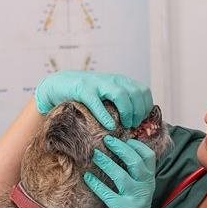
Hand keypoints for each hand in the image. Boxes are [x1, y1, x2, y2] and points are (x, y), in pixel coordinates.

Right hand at [34, 71, 153, 129]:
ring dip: (127, 112)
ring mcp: (98, 84)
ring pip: (121, 95)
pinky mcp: (83, 90)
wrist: (60, 85)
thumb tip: (138, 123)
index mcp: (121, 81)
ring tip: (124, 125)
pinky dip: (105, 116)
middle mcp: (112, 80)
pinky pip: (97, 103)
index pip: (143, 91)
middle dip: (138, 112)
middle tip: (133, 125)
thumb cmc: (87, 96)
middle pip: (136, 94)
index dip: (146, 107)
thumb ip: (122, 104)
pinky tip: (109, 126)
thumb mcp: (108, 97)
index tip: (141, 121)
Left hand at [83, 135, 155, 207]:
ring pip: (122, 175)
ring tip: (95, 154)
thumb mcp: (136, 196)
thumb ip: (131, 178)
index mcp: (149, 183)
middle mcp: (145, 189)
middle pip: (136, 161)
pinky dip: (97, 184)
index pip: (148, 156)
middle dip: (121, 148)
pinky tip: (87, 177)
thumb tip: (117, 156)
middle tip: (106, 140)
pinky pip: (108, 193)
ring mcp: (135, 200)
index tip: (122, 137)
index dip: (136, 145)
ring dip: (107, 163)